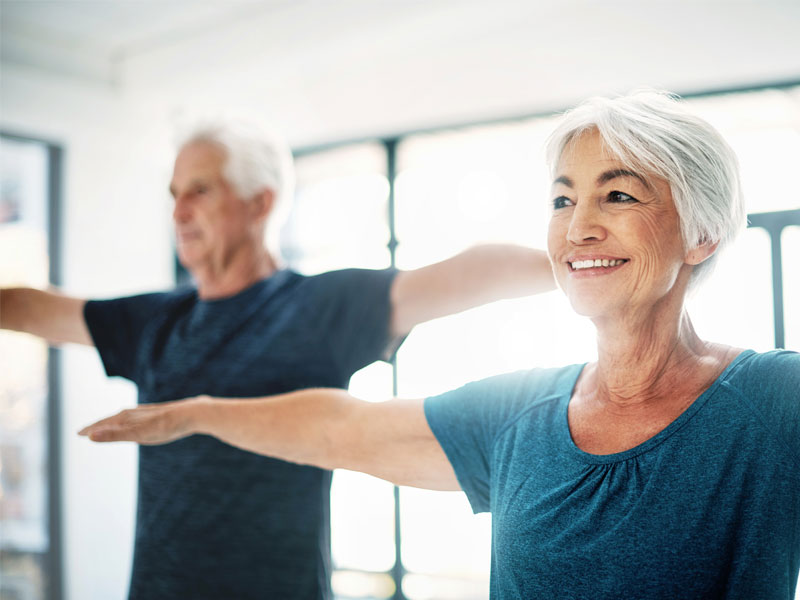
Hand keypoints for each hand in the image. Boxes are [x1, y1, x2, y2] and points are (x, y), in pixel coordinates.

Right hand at [78, 397, 206, 444]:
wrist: (193, 413)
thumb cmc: (167, 425)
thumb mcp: (139, 433)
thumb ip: (115, 435)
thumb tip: (90, 436)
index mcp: (127, 417)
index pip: (103, 424)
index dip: (91, 430)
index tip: (77, 433)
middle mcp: (134, 413)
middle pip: (111, 420)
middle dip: (98, 426)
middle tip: (84, 432)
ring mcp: (145, 413)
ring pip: (123, 419)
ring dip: (111, 424)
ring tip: (104, 428)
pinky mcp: (156, 415)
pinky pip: (136, 419)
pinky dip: (127, 422)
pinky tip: (134, 424)